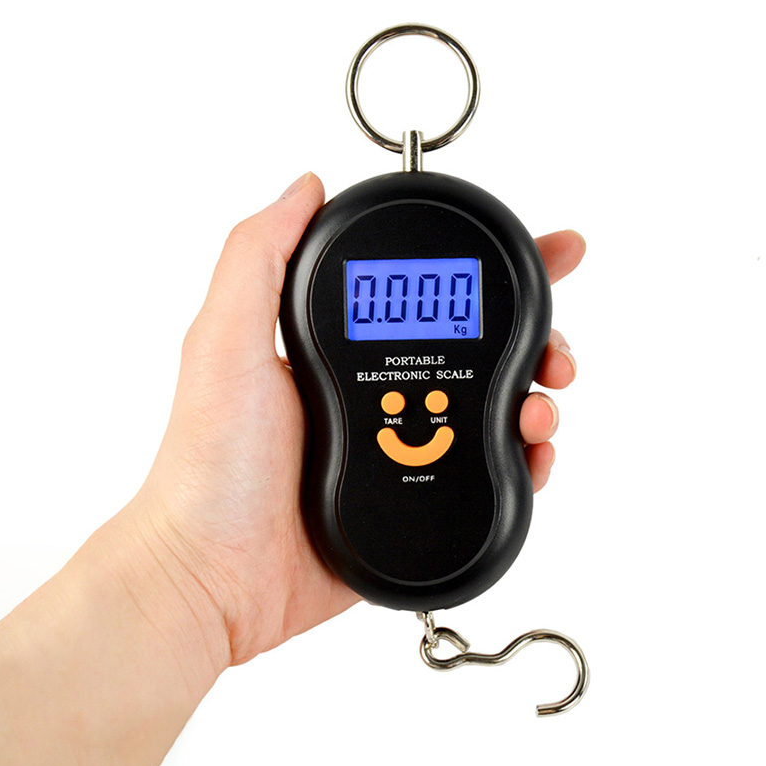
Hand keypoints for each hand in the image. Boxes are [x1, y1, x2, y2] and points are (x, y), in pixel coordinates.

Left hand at [131, 172, 585, 664]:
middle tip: (555, 356)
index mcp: (344, 349)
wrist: (215, 578)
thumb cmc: (210, 467)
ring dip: (536, 400)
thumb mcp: (223, 343)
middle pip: (481, 350)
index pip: (428, 293)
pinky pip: (489, 472)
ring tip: (540, 412)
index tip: (551, 251)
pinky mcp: (418, 498)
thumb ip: (259, 259)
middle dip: (535, 341)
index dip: (490, 271)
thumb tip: (304, 186)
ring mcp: (404, 445)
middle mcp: (380, 389)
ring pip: (495, 409)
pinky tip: (530, 457)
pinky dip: (523, 460)